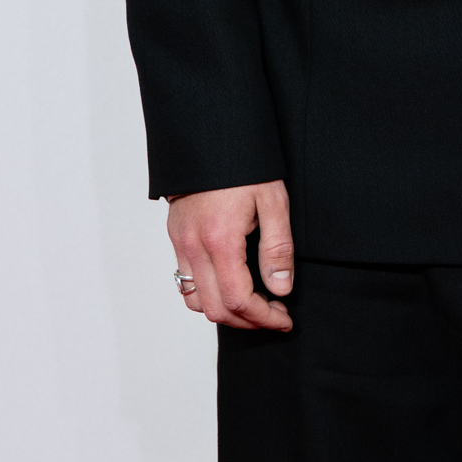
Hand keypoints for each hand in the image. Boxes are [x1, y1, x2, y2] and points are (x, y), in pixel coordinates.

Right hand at [167, 180, 294, 329]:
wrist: (210, 140)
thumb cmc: (244, 166)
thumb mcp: (273, 202)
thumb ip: (277, 249)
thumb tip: (280, 288)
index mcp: (219, 240)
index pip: (238, 300)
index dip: (264, 318)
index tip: (284, 319)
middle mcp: (193, 247)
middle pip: (216, 309)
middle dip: (248, 321)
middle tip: (274, 316)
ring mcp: (180, 243)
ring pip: (195, 301)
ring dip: (226, 311)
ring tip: (254, 305)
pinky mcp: (176, 238)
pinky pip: (186, 282)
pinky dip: (208, 295)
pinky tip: (232, 285)